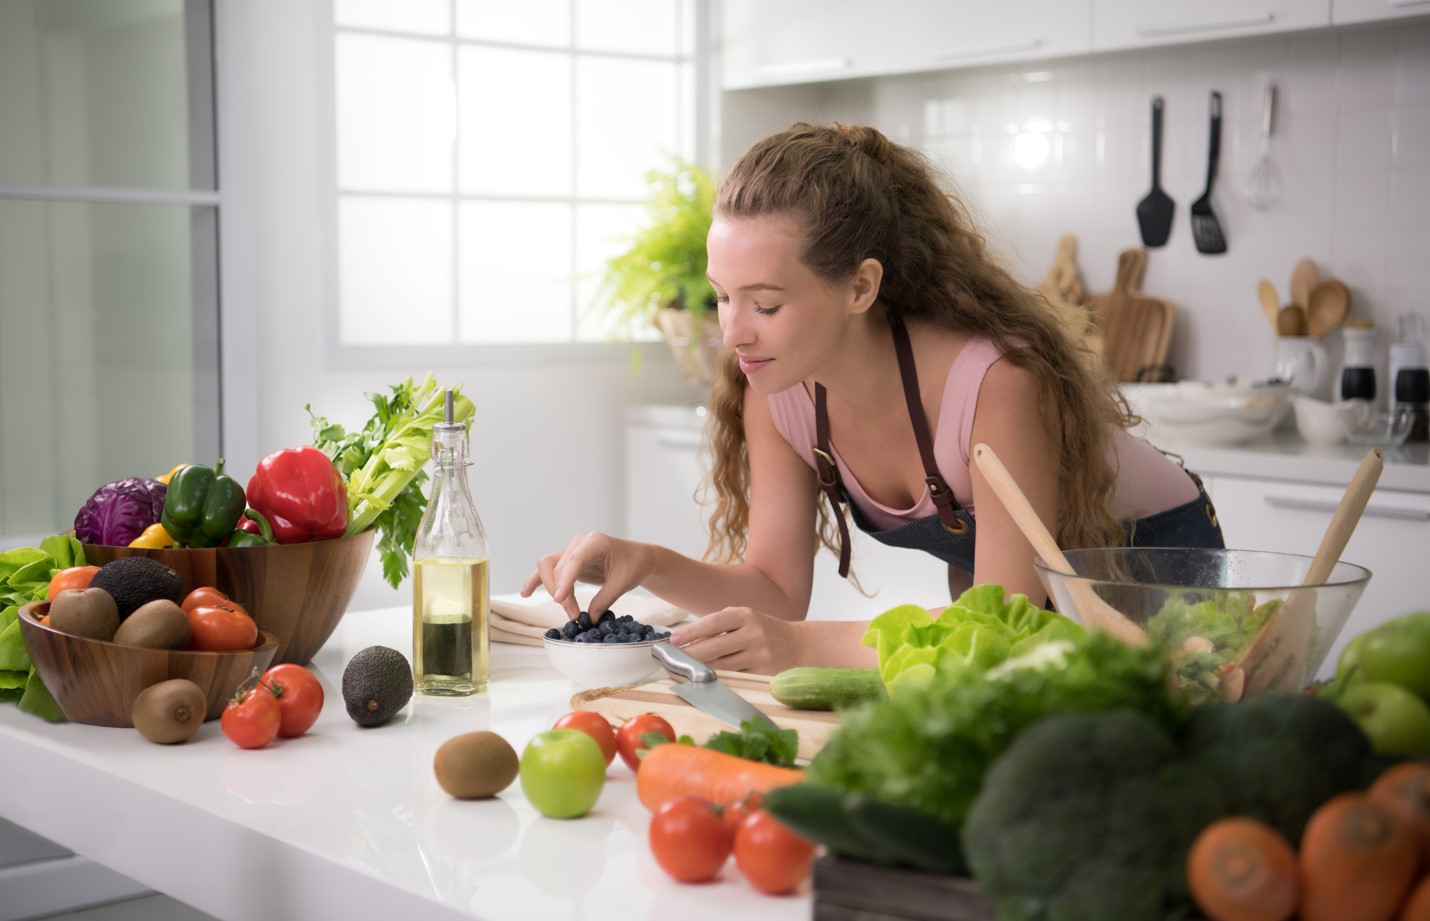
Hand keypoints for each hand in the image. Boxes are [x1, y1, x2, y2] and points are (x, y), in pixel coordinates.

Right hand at [521, 532, 653, 620]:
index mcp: (594, 542)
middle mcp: (579, 543)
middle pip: (557, 567)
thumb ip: (604, 600)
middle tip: (573, 615)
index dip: (564, 581)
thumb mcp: (622, 583)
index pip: (573, 561)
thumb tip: (589, 619)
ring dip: (550, 589)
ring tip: (560, 608)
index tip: (559, 600)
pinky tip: (527, 592)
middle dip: (561, 592)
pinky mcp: (569, 561)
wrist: (638, 558)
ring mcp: (572, 551)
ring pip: (548, 567)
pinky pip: (549, 569)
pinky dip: (537, 580)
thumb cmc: (633, 565)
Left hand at [669, 607, 797, 674]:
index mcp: (746, 615)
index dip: (691, 632)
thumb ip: (719, 627)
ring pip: (721, 666)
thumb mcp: (744, 620)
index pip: (713, 622)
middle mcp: (753, 634)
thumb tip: (688, 642)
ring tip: (684, 670)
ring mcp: (759, 655)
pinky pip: (733, 677)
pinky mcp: (762, 674)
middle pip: (714, 647)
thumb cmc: (763, 631)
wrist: (798, 646)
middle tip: (672, 659)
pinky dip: (718, 678)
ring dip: (700, 669)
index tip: (673, 640)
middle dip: (690, 655)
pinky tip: (706, 678)